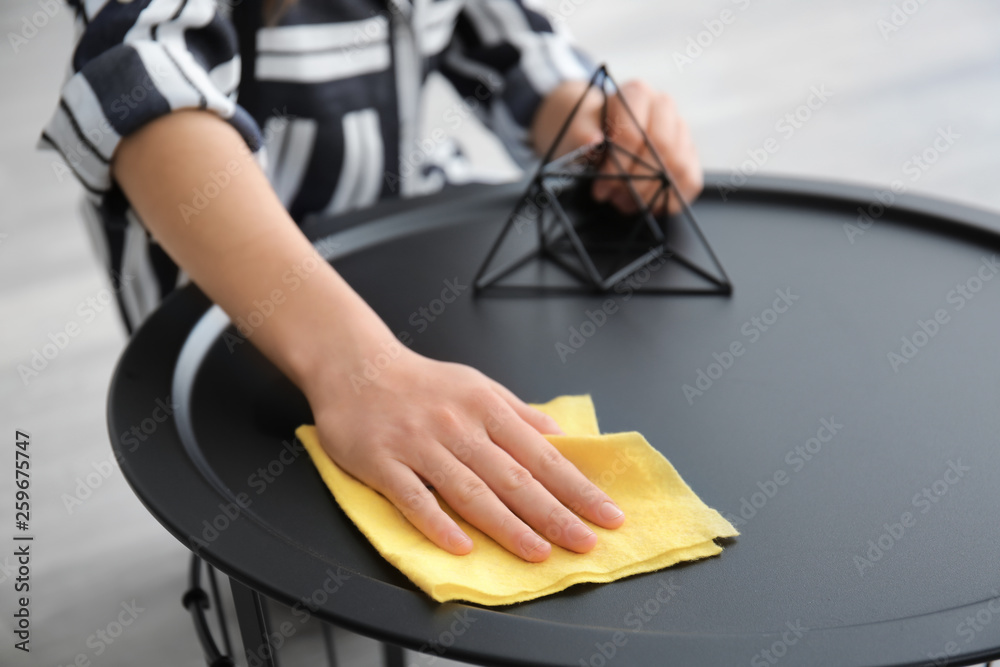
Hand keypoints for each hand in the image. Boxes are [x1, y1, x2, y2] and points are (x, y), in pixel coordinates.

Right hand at [305, 344, 625, 561]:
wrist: (357, 366)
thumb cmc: (421, 383)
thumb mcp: (477, 386)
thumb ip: (519, 415)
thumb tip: (561, 439)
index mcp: (486, 408)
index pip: (542, 455)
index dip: (577, 487)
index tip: (606, 514)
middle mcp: (458, 427)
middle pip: (513, 477)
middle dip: (554, 513)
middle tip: (584, 542)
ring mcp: (420, 446)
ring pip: (469, 491)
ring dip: (507, 525)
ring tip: (538, 552)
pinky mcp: (383, 462)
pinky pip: (413, 498)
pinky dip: (437, 523)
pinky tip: (461, 547)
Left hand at [530, 79, 702, 214]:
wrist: (596, 126)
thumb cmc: (586, 127)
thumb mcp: (575, 127)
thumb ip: (580, 132)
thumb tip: (592, 139)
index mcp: (637, 94)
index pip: (635, 134)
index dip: (618, 166)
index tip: (601, 187)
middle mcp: (663, 107)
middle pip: (663, 150)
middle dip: (638, 182)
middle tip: (616, 198)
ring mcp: (680, 129)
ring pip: (679, 166)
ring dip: (652, 193)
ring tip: (627, 202)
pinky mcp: (688, 152)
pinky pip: (691, 180)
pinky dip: (672, 199)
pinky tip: (650, 206)